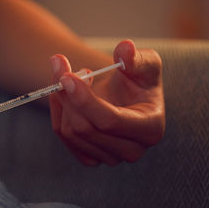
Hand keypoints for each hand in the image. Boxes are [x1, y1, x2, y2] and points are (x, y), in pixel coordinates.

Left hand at [49, 40, 164, 165]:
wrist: (125, 95)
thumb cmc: (139, 79)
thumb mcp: (145, 63)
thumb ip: (136, 57)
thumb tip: (125, 49)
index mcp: (150, 129)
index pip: (110, 121)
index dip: (85, 99)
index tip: (67, 76)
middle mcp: (131, 150)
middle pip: (85, 128)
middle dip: (67, 95)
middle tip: (60, 66)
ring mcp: (109, 158)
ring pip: (70, 132)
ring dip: (60, 100)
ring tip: (69, 76)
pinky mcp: (90, 157)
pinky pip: (63, 136)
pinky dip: (58, 111)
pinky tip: (65, 93)